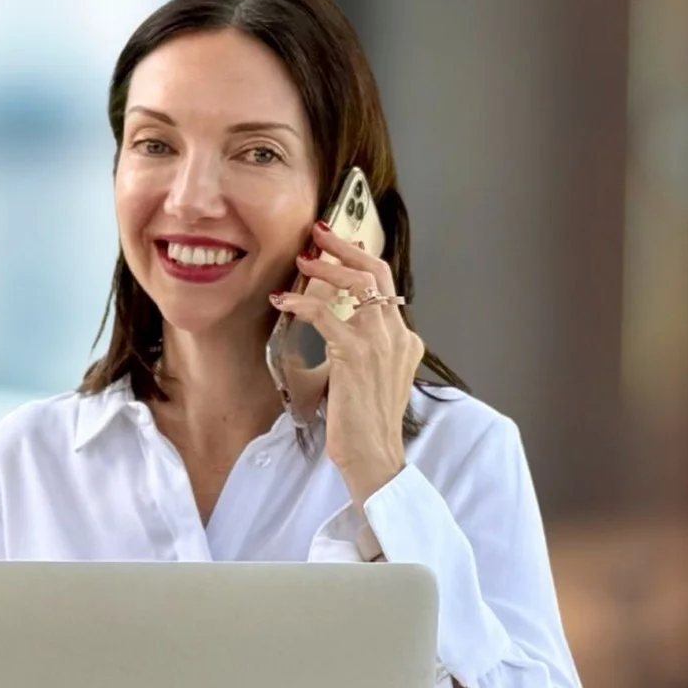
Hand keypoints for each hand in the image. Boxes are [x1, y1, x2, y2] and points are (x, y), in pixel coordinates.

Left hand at [269, 219, 426, 505]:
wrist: (374, 455)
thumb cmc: (364, 423)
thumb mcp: (369, 378)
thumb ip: (361, 350)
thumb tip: (337, 331)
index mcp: (405, 340)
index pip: (386, 286)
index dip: (359, 261)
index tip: (335, 248)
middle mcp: (399, 335)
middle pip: (377, 273)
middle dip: (346, 247)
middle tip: (319, 232)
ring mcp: (381, 343)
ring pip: (357, 285)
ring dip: (325, 268)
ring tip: (301, 261)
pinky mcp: (356, 355)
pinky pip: (326, 315)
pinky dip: (301, 303)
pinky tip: (282, 302)